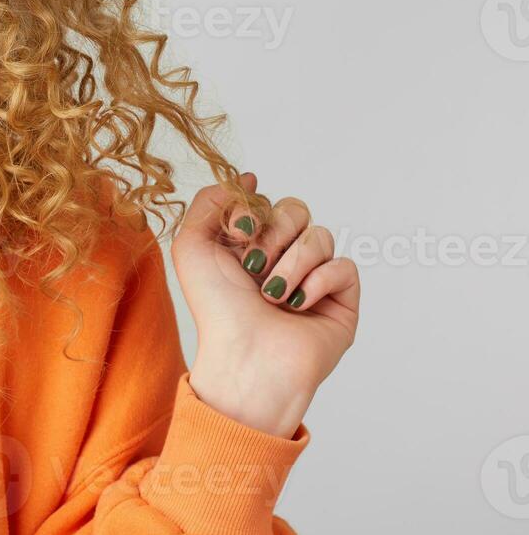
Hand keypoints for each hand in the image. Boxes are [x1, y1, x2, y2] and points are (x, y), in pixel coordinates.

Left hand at [170, 172, 360, 436]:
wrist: (245, 356)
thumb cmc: (216, 309)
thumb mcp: (192, 247)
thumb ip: (208, 202)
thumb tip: (245, 178)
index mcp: (249, 244)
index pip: (264, 200)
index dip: (251, 208)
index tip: (236, 231)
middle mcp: (283, 257)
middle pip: (295, 209)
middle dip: (272, 233)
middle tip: (252, 266)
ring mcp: (314, 277)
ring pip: (319, 235)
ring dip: (290, 264)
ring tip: (271, 296)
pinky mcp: (341, 299)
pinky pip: (343, 265)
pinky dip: (316, 282)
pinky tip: (296, 305)